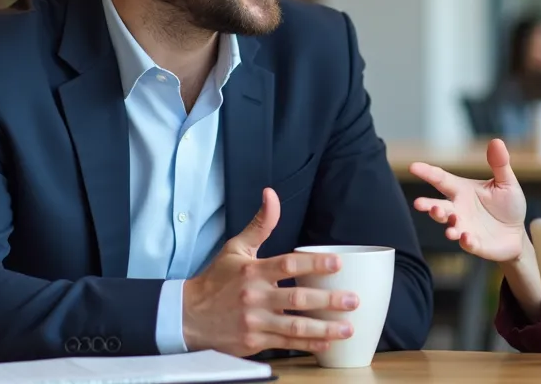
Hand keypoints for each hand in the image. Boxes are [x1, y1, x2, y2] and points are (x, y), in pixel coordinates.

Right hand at [182, 188, 358, 355]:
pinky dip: (307, 345)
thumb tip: (271, 195)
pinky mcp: (254, 342)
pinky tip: (326, 345)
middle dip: (329, 300)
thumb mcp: (235, 248)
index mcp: (253, 271)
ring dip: (324, 328)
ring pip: (295, 326)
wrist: (187, 316)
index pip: (288, 264)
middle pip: (298, 298)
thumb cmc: (215, 280)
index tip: (337, 264)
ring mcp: (254, 322)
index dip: (314, 263)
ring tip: (347, 327)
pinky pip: (286, 344)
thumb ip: (259, 225)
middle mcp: (255, 296)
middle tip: (353, 300)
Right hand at [409, 139, 527, 261]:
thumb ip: (499, 164)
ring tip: (450, 227)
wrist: (516, 234)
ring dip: (448, 225)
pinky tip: (466, 237)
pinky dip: (466, 241)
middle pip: (439, 207)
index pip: (441, 179)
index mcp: (462, 191)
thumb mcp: (506, 183)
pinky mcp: (475, 244)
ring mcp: (464, 228)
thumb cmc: (507, 206)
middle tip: (419, 203)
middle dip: (429, 206)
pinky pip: (467, 243)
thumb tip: (496, 141)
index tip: (413, 167)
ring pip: (449, 226)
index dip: (427, 173)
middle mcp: (458, 209)